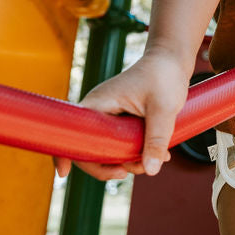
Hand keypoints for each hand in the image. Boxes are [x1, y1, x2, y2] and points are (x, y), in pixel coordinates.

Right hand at [53, 50, 193, 181]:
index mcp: (99, 103)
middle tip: (132, 171)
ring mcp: (110, 117)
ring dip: (130, 161)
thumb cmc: (164, 76)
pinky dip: (138, 153)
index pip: (72, 131)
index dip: (65, 154)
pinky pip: (122, 144)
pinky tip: (160, 154)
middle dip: (110, 165)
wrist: (171, 59)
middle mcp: (100, 111)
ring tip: (159, 158)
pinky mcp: (122, 121)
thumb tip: (150, 171)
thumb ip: (157, 139)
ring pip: (109, 150)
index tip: (63, 175)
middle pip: (90, 149)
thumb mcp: (164, 109)